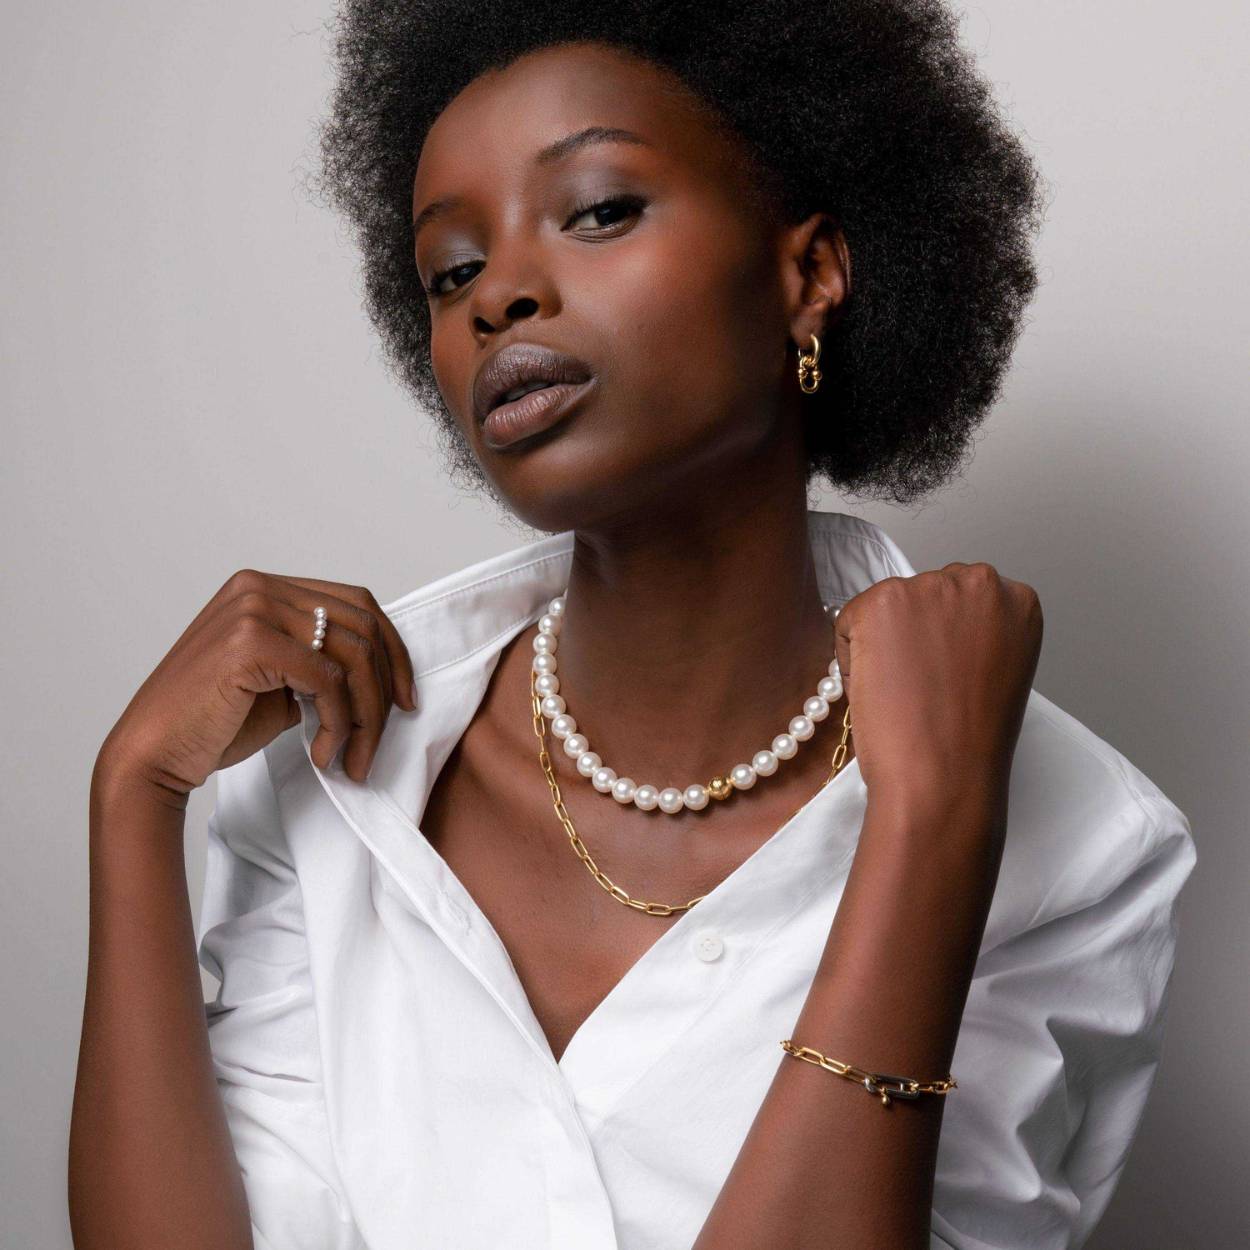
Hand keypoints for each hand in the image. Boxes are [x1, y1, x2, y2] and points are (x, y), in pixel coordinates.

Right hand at [97, 569, 416, 804]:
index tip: (405, 699)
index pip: (356, 603)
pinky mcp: (250, 643)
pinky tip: (324, 753)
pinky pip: (328, 682)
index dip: (392, 650)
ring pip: (353, 656)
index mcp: (266, 587)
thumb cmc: (214, 723)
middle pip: (362, 627)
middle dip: (385, 688)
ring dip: (365, 716)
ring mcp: (254, 609)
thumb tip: (384, 674)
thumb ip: (321, 663)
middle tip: (380, 739)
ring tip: (354, 757)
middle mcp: (260, 587)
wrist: (154, 753)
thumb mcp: (281, 682)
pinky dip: (338, 723)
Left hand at [833, 562, 1041, 817]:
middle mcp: (978, 582)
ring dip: (882, 645)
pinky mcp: (881, 602)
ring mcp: (928, 587)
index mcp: (1016, 600)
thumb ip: (972, 635)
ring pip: (884, 608)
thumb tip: (929, 627)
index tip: (947, 673)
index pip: (960, 600)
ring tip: (905, 690)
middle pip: (922, 595)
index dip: (944, 641)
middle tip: (920, 686)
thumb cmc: (969, 741)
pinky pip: (847, 623)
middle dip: (913, 634)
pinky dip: (851, 659)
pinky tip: (880, 689)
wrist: (944, 776)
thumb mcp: (994, 671)